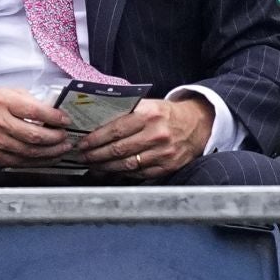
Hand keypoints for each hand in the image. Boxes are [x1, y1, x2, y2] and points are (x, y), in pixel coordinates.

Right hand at [0, 89, 72, 167]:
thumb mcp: (4, 93)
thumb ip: (27, 100)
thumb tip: (52, 109)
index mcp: (2, 102)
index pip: (35, 111)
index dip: (54, 117)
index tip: (65, 120)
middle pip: (34, 135)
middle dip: (56, 138)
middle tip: (66, 137)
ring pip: (30, 152)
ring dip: (51, 152)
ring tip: (63, 148)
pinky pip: (21, 162)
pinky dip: (39, 162)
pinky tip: (49, 158)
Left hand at [77, 97, 212, 179]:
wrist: (197, 125)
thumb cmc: (167, 115)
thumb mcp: (149, 105)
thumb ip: (126, 113)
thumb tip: (96, 125)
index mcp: (149, 114)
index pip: (115, 129)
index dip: (95, 138)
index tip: (83, 143)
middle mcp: (156, 133)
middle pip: (118, 149)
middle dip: (95, 154)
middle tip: (83, 156)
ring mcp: (163, 152)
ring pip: (126, 164)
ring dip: (105, 167)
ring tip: (93, 165)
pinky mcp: (168, 166)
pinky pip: (139, 173)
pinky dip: (123, 174)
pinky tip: (112, 172)